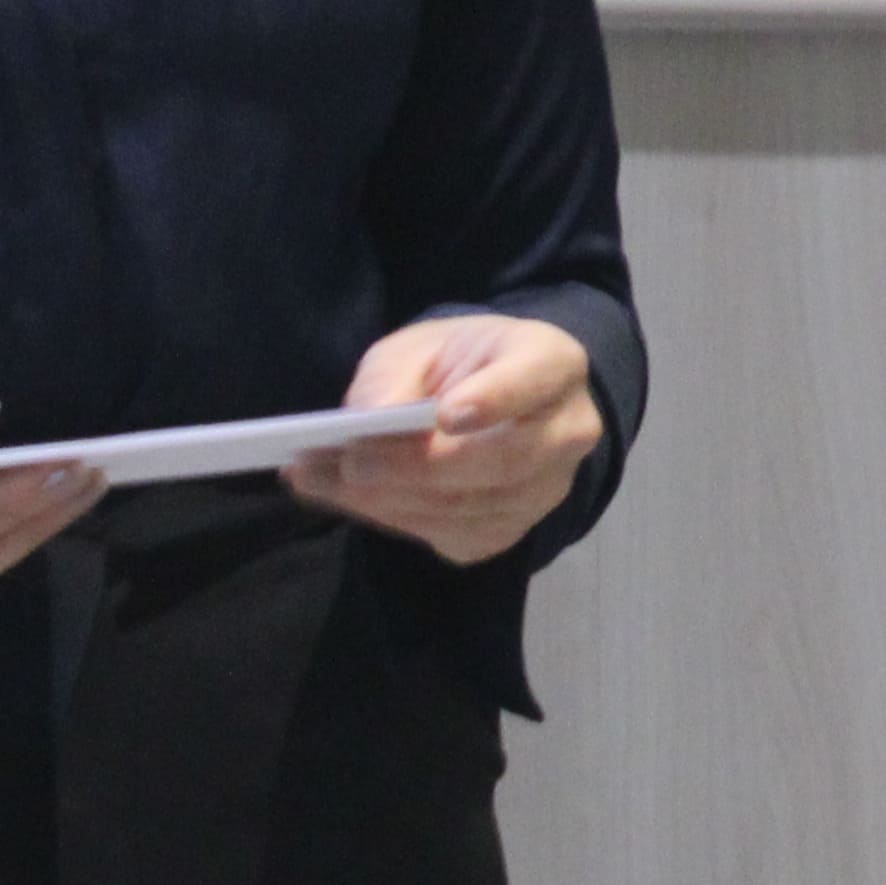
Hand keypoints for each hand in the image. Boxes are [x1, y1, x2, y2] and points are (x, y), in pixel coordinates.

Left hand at [284, 318, 602, 565]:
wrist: (486, 401)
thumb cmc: (454, 364)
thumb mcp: (416, 348)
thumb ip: (393, 378)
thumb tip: (368, 424)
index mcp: (553, 362)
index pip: (537, 380)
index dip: (497, 399)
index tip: (448, 414)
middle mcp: (568, 431)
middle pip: (505, 459)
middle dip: (419, 464)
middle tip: (350, 460)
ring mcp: (545, 490)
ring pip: (471, 507)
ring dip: (388, 498)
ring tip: (318, 476)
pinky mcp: (511, 530)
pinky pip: (451, 535)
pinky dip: (392, 519)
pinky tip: (350, 496)